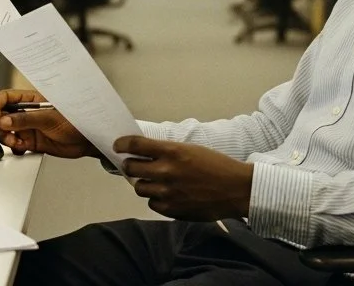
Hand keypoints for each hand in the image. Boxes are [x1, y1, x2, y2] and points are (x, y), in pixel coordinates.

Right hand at [0, 89, 99, 158]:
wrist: (87, 141)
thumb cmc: (76, 121)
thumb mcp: (49, 118)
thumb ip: (25, 119)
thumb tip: (4, 120)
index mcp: (32, 100)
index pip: (6, 97)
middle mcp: (27, 112)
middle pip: (1, 115)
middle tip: (5, 133)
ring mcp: (28, 127)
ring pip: (5, 130)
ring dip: (5, 137)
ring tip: (15, 142)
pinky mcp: (30, 141)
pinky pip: (14, 143)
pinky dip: (13, 147)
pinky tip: (21, 147)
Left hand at [114, 136, 253, 221]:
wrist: (236, 189)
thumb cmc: (216, 165)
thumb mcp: (191, 150)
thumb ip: (167, 153)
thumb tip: (145, 154)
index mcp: (172, 151)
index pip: (135, 145)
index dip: (122, 144)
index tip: (118, 146)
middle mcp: (166, 171)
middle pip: (131, 168)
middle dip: (130, 166)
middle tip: (135, 165)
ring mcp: (168, 192)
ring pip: (139, 188)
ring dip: (144, 183)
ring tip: (156, 182)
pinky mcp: (172, 209)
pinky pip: (152, 204)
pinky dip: (156, 199)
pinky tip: (168, 195)